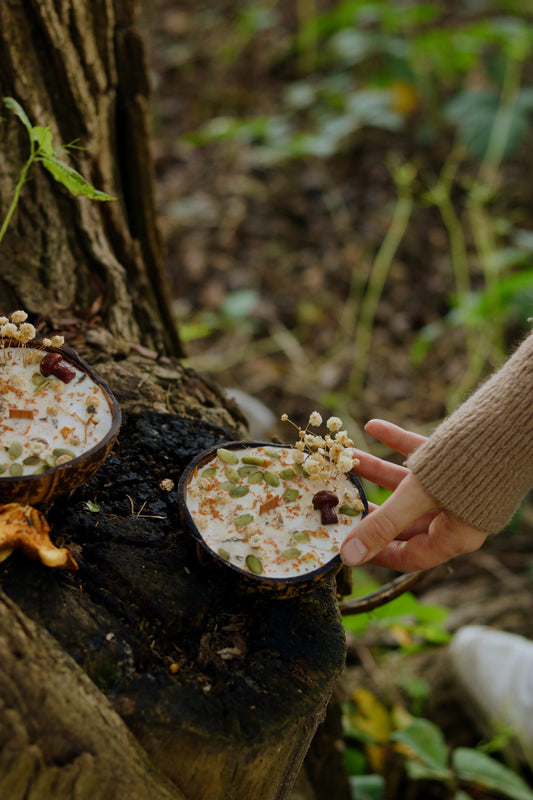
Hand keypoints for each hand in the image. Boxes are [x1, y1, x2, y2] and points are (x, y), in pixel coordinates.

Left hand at [340, 419, 487, 571]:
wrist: (514, 423)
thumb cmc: (471, 468)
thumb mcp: (418, 498)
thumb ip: (384, 525)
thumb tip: (350, 556)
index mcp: (454, 537)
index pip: (408, 556)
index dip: (375, 552)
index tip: (346, 545)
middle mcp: (454, 515)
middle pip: (403, 518)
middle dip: (371, 506)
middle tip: (343, 500)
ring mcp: (454, 488)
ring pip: (407, 485)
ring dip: (377, 468)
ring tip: (349, 455)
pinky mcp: (455, 460)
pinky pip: (420, 454)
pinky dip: (397, 442)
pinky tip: (375, 425)